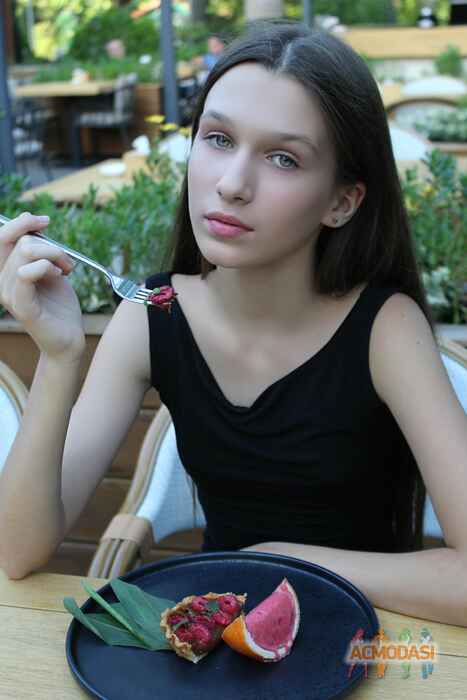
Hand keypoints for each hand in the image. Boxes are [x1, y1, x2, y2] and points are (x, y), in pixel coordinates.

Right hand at [0, 212, 84, 361]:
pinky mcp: (22, 306)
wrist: (69, 336)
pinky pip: (26, 273)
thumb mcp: (48, 269)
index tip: (45, 221)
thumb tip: (31, 221)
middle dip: (51, 246)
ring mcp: (9, 294)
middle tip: (66, 263)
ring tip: (66, 270)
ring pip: (27, 252)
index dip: (22, 223)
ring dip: (55, 255)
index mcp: (4, 271)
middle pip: (22, 242)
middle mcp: (1, 281)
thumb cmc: (59, 304)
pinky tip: (59, 276)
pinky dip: (47, 267)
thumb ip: (37, 248)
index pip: (2, 236)